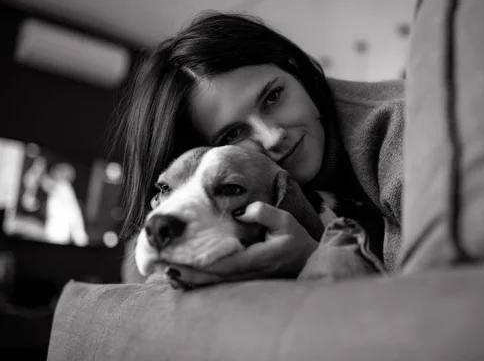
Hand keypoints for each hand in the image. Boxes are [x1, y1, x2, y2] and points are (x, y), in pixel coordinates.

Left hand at [165, 201, 318, 287]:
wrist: (307, 261)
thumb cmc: (295, 240)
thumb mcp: (286, 221)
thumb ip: (265, 213)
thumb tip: (241, 212)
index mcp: (258, 259)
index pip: (224, 263)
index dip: (200, 262)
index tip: (179, 257)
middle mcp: (249, 274)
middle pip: (212, 278)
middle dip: (187, 271)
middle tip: (162, 263)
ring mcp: (246, 282)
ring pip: (213, 285)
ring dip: (189, 278)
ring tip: (166, 270)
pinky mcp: (243, 283)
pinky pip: (217, 285)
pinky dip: (198, 282)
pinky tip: (182, 277)